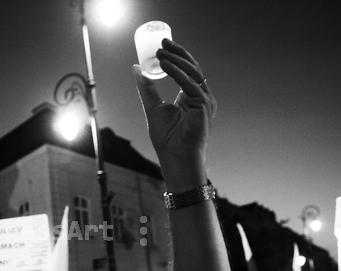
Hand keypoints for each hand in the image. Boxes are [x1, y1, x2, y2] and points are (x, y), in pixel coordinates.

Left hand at [133, 39, 216, 190]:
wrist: (175, 158)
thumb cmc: (166, 139)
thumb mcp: (152, 107)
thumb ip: (146, 88)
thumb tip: (136, 68)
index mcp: (190, 95)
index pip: (186, 69)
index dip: (176, 56)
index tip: (162, 45)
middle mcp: (200, 96)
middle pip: (192, 67)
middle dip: (177, 52)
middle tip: (163, 42)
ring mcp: (204, 100)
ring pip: (192, 72)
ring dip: (176, 60)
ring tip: (160, 52)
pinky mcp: (204, 105)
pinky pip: (190, 84)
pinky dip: (177, 73)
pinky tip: (165, 65)